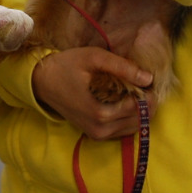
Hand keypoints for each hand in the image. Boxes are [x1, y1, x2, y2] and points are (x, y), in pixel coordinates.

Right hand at [31, 47, 157, 140]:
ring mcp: (98, 135)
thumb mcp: (93, 58)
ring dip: (141, 111)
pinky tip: (126, 101)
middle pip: (140, 120)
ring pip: (134, 128)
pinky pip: (123, 130)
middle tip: (144, 83)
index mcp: (101, 113)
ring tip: (136, 91)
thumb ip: (122, 67)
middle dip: (147, 102)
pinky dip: (130, 117)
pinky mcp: (96, 135)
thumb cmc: (66, 66)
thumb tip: (148, 78)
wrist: (42, 81)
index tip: (147, 78)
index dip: (148, 92)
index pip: (139, 108)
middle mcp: (101, 129)